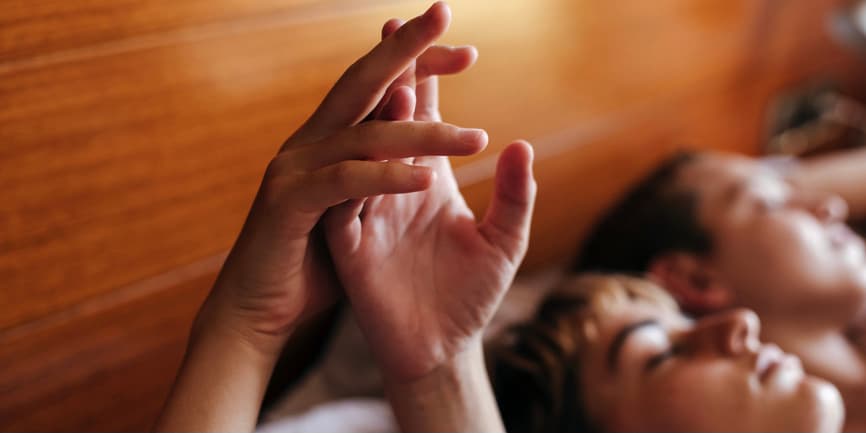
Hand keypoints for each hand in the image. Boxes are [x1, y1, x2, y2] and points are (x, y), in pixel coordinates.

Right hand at [200, 1, 485, 354]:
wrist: (262, 314)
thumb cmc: (315, 269)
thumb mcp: (367, 225)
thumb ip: (389, 190)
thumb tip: (428, 168)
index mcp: (337, 143)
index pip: (381, 90)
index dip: (419, 65)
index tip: (467, 53)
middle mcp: (316, 143)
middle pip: (365, 83)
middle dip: (406, 50)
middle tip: (444, 13)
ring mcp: (298, 168)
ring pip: (364, 133)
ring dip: (421, 133)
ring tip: (475, 141)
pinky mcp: (289, 203)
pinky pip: (344, 182)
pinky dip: (384, 177)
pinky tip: (426, 179)